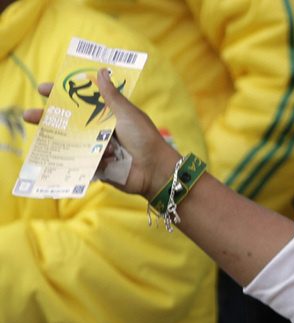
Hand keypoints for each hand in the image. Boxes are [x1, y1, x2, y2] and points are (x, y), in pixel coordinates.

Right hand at [22, 70, 178, 198]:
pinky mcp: (98, 167)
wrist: (155, 171)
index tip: (43, 90)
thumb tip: (101, 71)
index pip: (80, 102)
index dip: (61, 96)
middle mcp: (100, 131)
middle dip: (49, 120)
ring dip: (71, 143)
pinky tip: (104, 161)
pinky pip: (83, 162)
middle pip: (70, 123)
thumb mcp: (127, 113)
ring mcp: (98, 149)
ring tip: (71, 143)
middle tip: (29, 116)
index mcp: (107, 115)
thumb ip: (111, 96)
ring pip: (74, 143)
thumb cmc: (145, 139)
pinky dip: (90, 161)